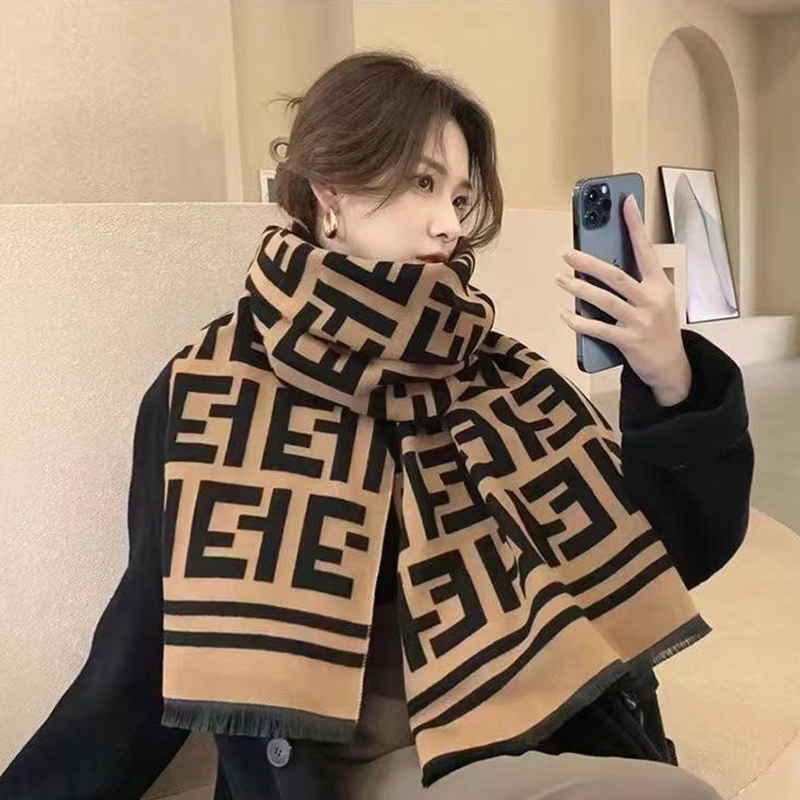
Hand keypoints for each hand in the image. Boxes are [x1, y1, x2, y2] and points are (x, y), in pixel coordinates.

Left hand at [555, 194, 691, 405]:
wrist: (672, 367)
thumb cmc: (658, 328)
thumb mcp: (656, 301)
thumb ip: (636, 283)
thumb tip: (603, 264)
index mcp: (659, 285)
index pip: (646, 249)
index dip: (636, 225)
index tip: (626, 202)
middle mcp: (651, 300)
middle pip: (616, 276)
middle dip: (589, 263)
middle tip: (567, 253)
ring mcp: (641, 322)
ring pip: (604, 301)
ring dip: (578, 289)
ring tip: (559, 279)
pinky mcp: (629, 342)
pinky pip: (598, 329)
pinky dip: (579, 322)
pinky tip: (564, 314)